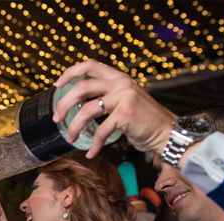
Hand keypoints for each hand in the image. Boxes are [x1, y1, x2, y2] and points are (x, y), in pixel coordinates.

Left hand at [52, 59, 175, 158]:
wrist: (166, 132)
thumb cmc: (142, 120)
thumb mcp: (124, 100)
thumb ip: (105, 96)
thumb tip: (77, 103)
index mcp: (118, 77)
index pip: (90, 65)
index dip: (70, 73)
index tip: (57, 85)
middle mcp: (121, 83)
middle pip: (82, 87)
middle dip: (64, 104)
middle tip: (56, 118)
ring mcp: (124, 97)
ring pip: (86, 110)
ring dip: (74, 127)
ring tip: (70, 138)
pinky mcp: (125, 114)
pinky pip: (100, 131)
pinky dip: (94, 144)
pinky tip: (91, 153)